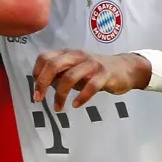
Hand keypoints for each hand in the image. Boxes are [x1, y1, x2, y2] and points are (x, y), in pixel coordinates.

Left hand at [31, 50, 151, 110]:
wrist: (125, 68)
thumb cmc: (94, 71)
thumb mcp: (74, 70)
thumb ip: (59, 75)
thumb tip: (41, 84)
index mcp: (67, 53)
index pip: (45, 58)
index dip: (36, 73)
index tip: (35, 89)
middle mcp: (77, 55)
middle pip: (54, 65)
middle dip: (42, 83)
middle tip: (38, 98)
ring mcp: (91, 64)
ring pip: (70, 76)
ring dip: (60, 95)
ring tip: (58, 108)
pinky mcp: (105, 74)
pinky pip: (91, 86)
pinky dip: (81, 97)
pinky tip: (76, 105)